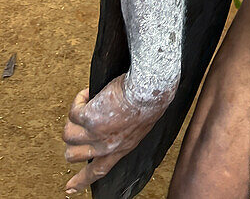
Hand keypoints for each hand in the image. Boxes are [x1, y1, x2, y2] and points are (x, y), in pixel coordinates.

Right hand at [63, 77, 170, 194]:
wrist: (148, 91)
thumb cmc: (149, 101)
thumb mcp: (140, 126)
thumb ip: (124, 133)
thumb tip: (115, 126)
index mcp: (121, 148)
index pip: (98, 171)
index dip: (81, 181)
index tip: (69, 189)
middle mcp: (106, 146)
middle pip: (73, 155)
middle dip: (72, 141)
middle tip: (76, 125)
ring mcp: (95, 134)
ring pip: (68, 134)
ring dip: (74, 118)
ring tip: (85, 104)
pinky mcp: (88, 118)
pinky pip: (73, 112)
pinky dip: (79, 100)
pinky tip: (88, 93)